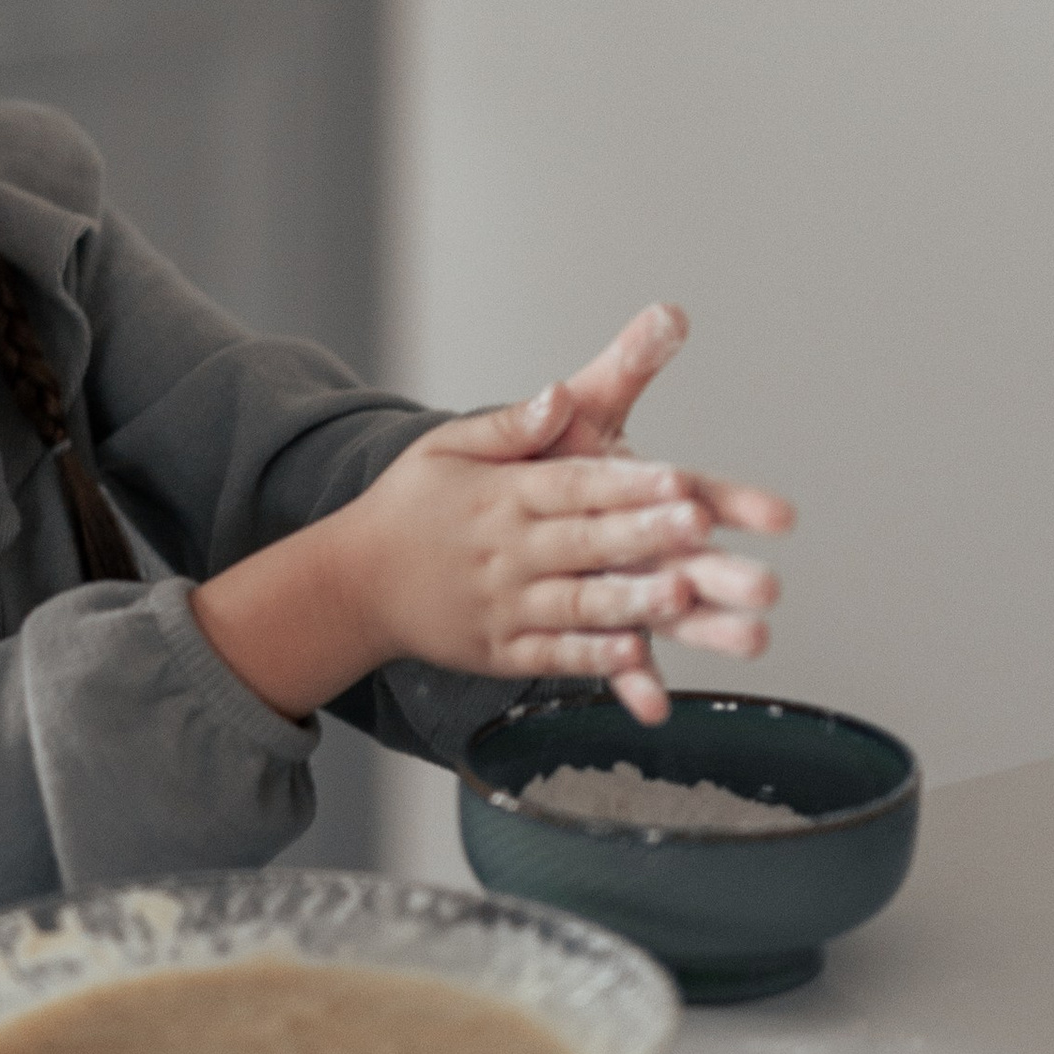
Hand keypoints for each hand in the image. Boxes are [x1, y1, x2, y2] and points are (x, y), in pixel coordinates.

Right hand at [189, 307, 793, 728]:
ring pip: (578, 603)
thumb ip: (509, 425)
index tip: (679, 478)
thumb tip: (558, 394)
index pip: (572, 486)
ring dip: (633, 600)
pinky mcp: (500, 653)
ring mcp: (504, 607)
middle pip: (585, 542)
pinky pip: (554, 657)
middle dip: (644, 534)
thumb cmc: (410, 505)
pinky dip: (595, 659)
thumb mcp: (447, 447)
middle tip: (701, 529)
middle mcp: (506, 552)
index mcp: (500, 495)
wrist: (352, 584)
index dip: (627, 483)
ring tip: (684, 595)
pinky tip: (639, 656)